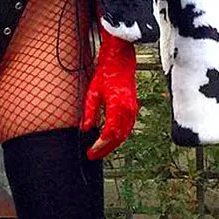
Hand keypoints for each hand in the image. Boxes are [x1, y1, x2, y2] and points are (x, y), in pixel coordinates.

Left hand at [80, 30, 138, 160]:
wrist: (120, 63)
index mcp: (117, 105)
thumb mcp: (92, 92)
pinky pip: (127, 129)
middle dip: (105, 149)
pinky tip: (109, 140)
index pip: (109, 133)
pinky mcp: (133, 110)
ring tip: (99, 150)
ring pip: (124, 135)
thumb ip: (89, 112)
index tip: (90, 151)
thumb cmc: (105, 74)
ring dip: (112, 145)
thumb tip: (85, 129)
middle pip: (118, 138)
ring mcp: (132, 110)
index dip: (100, 145)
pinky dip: (118, 137)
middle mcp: (128, 110)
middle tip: (92, 155)